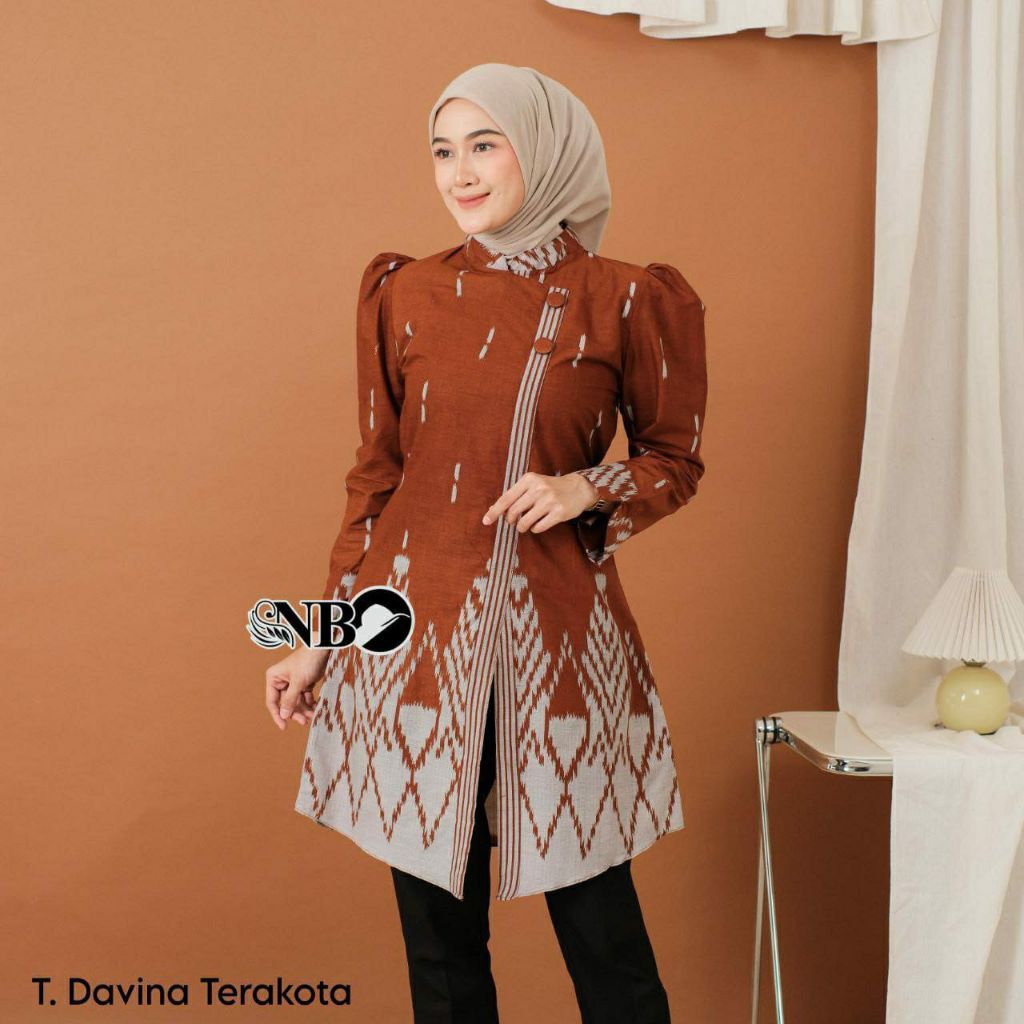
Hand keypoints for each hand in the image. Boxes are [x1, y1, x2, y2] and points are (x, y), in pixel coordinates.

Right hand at [266, 646, 329, 729]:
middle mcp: (281, 680)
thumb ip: (290, 699)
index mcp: (274, 678)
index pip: (272, 701)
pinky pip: (305, 697)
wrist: (324, 648)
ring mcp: (293, 682)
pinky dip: (310, 703)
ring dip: (304, 709)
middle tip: (304, 721)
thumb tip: (283, 715)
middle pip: (285, 703)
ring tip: (312, 715)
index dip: (277, 715)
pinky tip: (315, 708)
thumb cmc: (308, 660)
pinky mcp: (304, 682)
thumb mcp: (298, 681)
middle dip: (295, 712)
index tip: (283, 727)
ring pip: (296, 702)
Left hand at [482, 471, 598, 533]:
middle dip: (511, 520)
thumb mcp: (533, 484)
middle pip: (513, 512)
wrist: (578, 488)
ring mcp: (549, 501)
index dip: (494, 511)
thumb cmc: (550, 488)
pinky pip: (538, 528)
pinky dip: (535, 529)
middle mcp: (538, 489)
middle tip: (514, 521)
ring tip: (526, 524)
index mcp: (529, 479)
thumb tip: (495, 510)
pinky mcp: (559, 513)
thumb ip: (516, 495)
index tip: (486, 521)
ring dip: (522, 527)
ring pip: (524, 522)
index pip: (506, 498)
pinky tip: (539, 523)